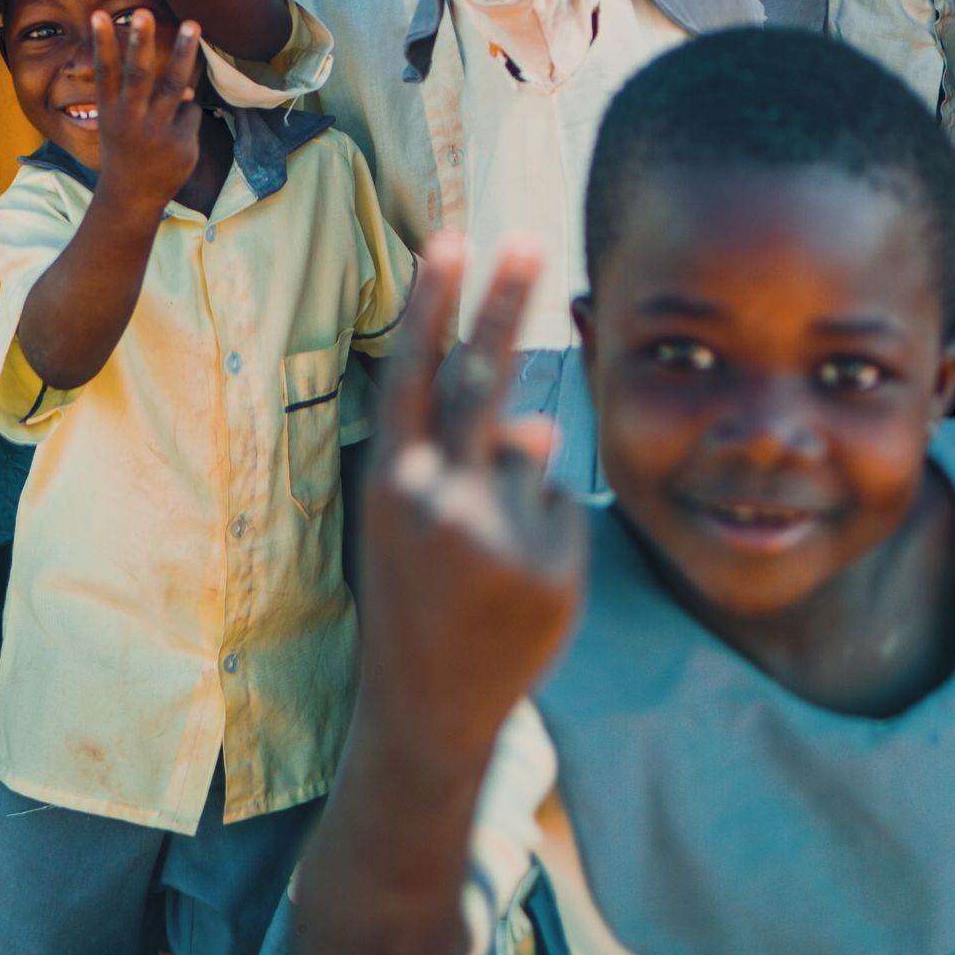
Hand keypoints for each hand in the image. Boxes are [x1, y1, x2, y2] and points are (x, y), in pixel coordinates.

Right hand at [89, 5, 203, 219]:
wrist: (130, 200)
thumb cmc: (125, 153)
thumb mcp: (120, 125)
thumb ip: (145, 102)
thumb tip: (190, 88)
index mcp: (110, 112)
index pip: (106, 72)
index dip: (102, 43)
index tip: (99, 14)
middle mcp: (131, 120)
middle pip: (139, 75)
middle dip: (141, 42)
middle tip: (142, 12)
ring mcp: (157, 132)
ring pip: (175, 85)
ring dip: (184, 53)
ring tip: (193, 23)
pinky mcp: (181, 144)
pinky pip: (192, 112)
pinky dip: (187, 115)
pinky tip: (174, 135)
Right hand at [361, 234, 586, 765]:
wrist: (427, 713)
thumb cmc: (416, 601)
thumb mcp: (412, 525)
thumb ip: (459, 463)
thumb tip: (538, 422)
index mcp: (391, 485)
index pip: (412, 373)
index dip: (430, 304)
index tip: (450, 241)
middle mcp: (439, 501)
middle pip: (479, 378)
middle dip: (504, 304)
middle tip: (528, 242)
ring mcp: (497, 535)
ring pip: (530, 454)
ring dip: (518, 484)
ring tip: (484, 554)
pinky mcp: (550, 568)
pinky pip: (563, 507)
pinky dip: (548, 528)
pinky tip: (517, 582)